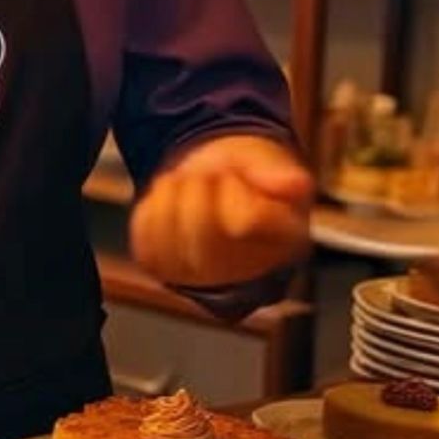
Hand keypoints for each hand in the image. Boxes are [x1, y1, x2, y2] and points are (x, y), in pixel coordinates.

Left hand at [130, 134, 313, 290]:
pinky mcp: (166, 270)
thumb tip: (296, 185)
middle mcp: (248, 273)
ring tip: (191, 186)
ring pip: (166, 228)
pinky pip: (142, 235)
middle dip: (198, 185)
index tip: (234, 176)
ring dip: (172, 192)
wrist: (218, 182)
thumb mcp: (269, 161)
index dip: (232, 186)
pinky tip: (171, 200)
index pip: (243, 219)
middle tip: (209, 177)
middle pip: (200, 225)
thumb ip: (280, 173)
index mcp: (286, 244)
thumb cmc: (249, 172)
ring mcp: (203, 277)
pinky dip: (150, 208)